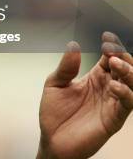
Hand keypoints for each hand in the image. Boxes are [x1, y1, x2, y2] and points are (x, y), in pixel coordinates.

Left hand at [37, 32, 132, 158]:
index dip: (112, 46)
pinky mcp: (113, 119)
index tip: (107, 37)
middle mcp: (107, 88)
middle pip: (125, 69)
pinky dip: (125, 93)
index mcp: (95, 77)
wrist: (51, 139)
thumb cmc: (54, 113)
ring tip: (116, 63)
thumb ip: (65, 67)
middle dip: (123, 56)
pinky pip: (127, 105)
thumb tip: (74, 45)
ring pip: (132, 85)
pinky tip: (114, 86)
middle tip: (112, 49)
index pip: (110, 58)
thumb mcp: (54, 84)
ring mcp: (112, 103)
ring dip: (129, 72)